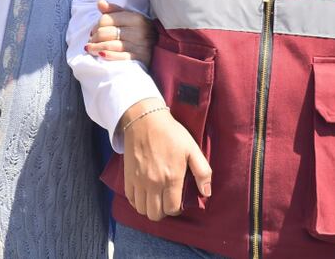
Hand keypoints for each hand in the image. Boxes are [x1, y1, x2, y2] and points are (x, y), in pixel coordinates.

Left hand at [85, 0, 156, 63]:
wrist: (157, 49)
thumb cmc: (138, 32)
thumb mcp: (128, 18)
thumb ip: (113, 11)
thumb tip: (100, 3)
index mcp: (136, 18)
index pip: (107, 19)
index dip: (96, 25)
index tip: (94, 31)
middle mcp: (139, 31)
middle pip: (106, 33)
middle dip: (95, 37)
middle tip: (92, 41)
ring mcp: (140, 46)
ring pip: (109, 45)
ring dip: (96, 47)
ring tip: (90, 48)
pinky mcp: (140, 59)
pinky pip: (119, 57)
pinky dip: (107, 55)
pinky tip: (100, 55)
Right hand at [121, 99, 211, 220]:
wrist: (145, 120)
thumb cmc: (171, 134)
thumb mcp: (192, 149)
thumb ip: (203, 172)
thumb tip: (206, 193)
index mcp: (171, 178)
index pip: (172, 209)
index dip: (176, 209)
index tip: (178, 201)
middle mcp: (153, 183)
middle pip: (155, 214)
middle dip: (162, 211)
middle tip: (166, 201)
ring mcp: (139, 181)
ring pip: (141, 209)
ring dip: (149, 208)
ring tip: (155, 198)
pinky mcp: (128, 176)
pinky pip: (130, 199)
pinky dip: (136, 201)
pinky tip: (144, 193)